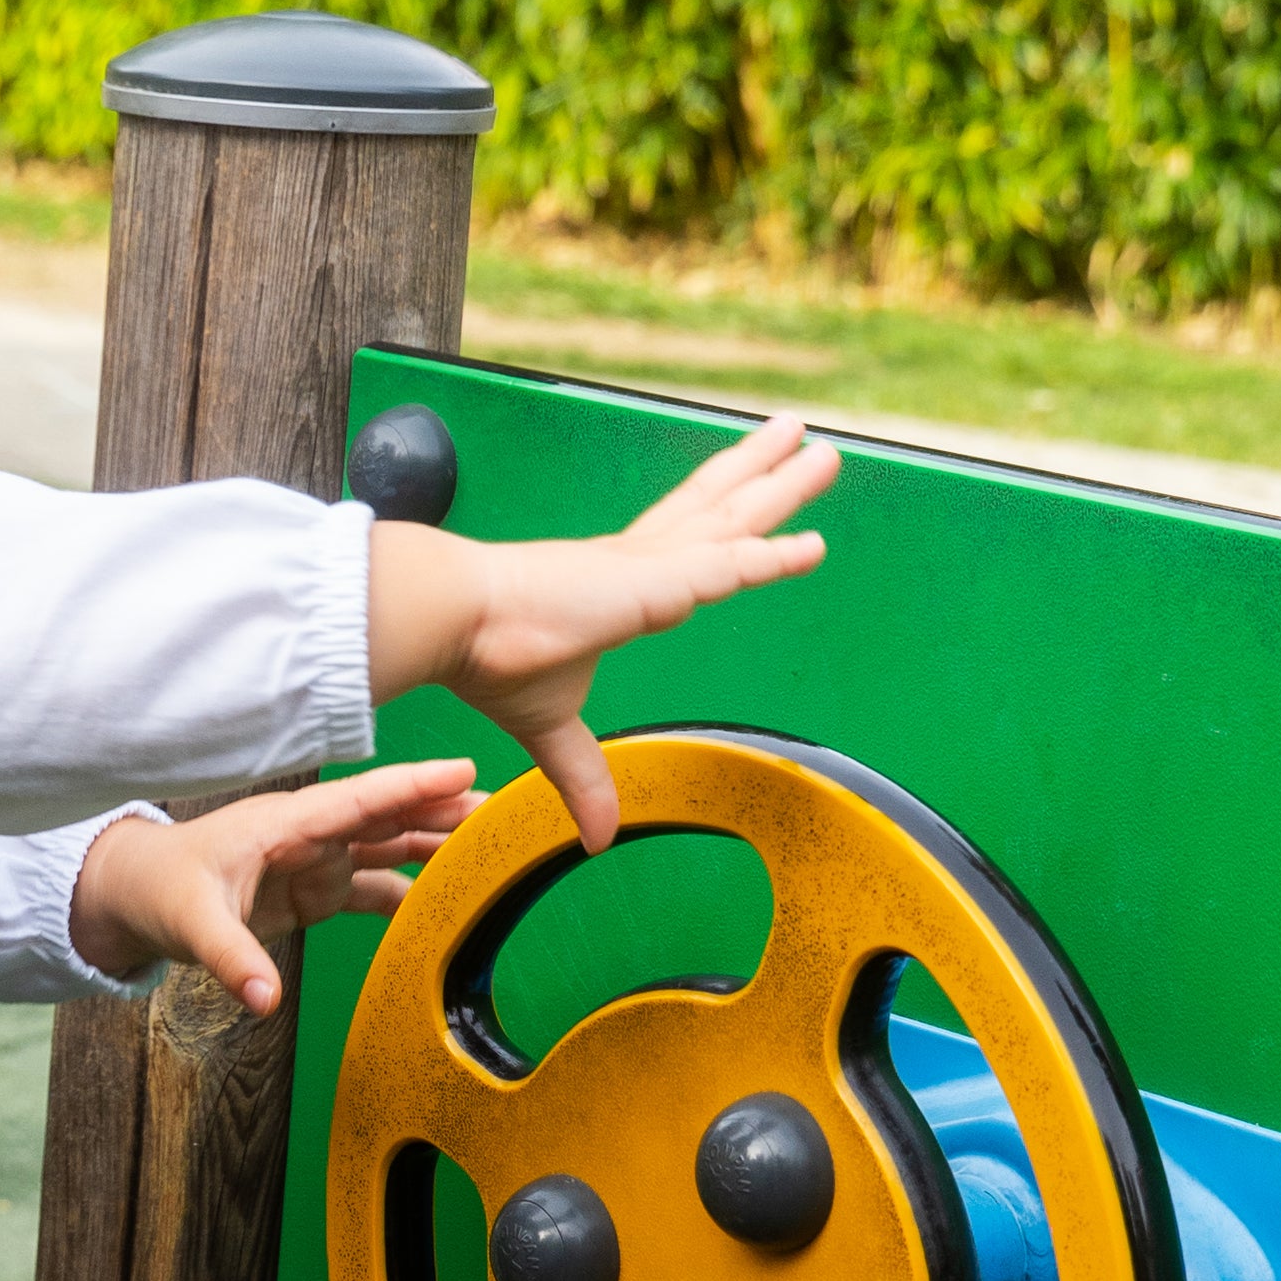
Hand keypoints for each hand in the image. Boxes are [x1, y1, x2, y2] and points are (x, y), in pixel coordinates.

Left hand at [68, 758, 478, 1016]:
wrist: (135, 897)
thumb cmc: (160, 891)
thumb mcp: (192, 923)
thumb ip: (232, 960)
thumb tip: (264, 1000)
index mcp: (287, 824)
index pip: (362, 798)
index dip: (415, 784)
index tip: (468, 769)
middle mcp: (311, 836)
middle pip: (390, 816)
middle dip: (446, 810)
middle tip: (508, 810)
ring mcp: (317, 861)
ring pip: (389, 847)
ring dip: (437, 848)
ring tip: (493, 849)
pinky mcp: (315, 890)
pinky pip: (374, 888)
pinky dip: (411, 894)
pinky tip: (448, 905)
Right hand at [413, 410, 837, 851]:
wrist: (457, 626)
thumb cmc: (490, 658)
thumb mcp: (551, 729)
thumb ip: (583, 776)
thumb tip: (595, 838)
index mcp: (616, 582)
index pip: (682, 539)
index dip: (720, 516)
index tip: (749, 485)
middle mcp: (639, 561)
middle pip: (718, 509)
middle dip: (764, 477)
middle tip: (808, 441)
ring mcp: (650, 565)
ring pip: (732, 519)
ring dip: (781, 485)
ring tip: (823, 448)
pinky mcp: (654, 580)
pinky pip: (727, 568)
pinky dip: (771, 561)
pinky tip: (811, 548)